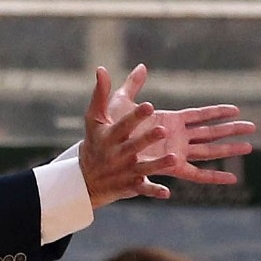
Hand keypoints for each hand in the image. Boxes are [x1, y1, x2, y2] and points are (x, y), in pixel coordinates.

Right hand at [80, 66, 179, 208]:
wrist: (86, 178)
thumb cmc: (94, 140)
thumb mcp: (95, 117)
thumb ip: (102, 93)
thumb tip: (101, 68)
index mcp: (110, 136)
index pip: (123, 124)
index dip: (136, 116)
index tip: (149, 105)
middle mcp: (117, 153)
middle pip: (134, 145)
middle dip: (147, 139)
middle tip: (163, 130)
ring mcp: (125, 171)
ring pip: (144, 167)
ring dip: (158, 164)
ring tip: (174, 157)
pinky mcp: (131, 186)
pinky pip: (144, 189)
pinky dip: (154, 191)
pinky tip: (167, 192)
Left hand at [107, 63, 255, 183]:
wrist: (96, 153)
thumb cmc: (105, 130)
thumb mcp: (118, 103)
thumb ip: (131, 85)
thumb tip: (141, 66)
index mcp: (168, 121)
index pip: (198, 115)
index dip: (217, 112)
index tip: (236, 109)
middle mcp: (176, 138)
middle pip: (210, 132)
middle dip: (231, 129)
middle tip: (253, 127)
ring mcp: (175, 153)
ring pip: (209, 151)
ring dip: (229, 149)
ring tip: (250, 148)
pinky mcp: (170, 168)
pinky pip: (196, 175)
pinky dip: (214, 177)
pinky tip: (231, 180)